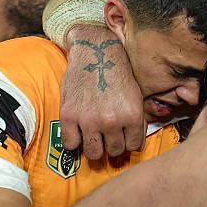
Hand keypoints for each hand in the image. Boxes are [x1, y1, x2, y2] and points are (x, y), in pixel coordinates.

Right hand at [60, 25, 145, 158]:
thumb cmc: (118, 74)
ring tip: (94, 137)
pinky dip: (74, 142)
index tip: (122, 137)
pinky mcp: (69, 115)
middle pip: (114, 151)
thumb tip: (135, 146)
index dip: (128, 143)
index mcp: (132, 115)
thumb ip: (138, 122)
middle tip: (108, 136)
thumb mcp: (136, 97)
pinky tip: (78, 132)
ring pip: (94, 153)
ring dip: (95, 148)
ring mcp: (89, 119)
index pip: (133, 146)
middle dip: (113, 145)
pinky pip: (70, 144)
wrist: (95, 52)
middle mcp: (112, 120)